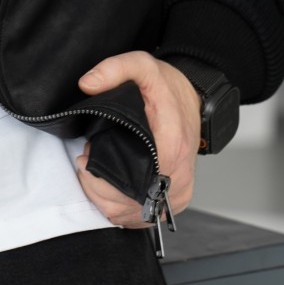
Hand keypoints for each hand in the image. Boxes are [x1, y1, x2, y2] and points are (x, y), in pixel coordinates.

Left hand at [72, 50, 200, 227]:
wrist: (196, 100)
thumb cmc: (169, 89)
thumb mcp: (143, 66)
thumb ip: (114, 69)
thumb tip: (88, 84)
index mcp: (170, 146)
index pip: (127, 178)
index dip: (99, 172)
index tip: (89, 153)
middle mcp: (178, 176)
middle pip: (124, 202)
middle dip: (96, 185)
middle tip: (88, 160)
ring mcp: (178, 193)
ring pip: (128, 214)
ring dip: (104, 198)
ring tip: (97, 171)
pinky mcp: (175, 202)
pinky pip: (140, 218)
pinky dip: (119, 208)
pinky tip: (112, 186)